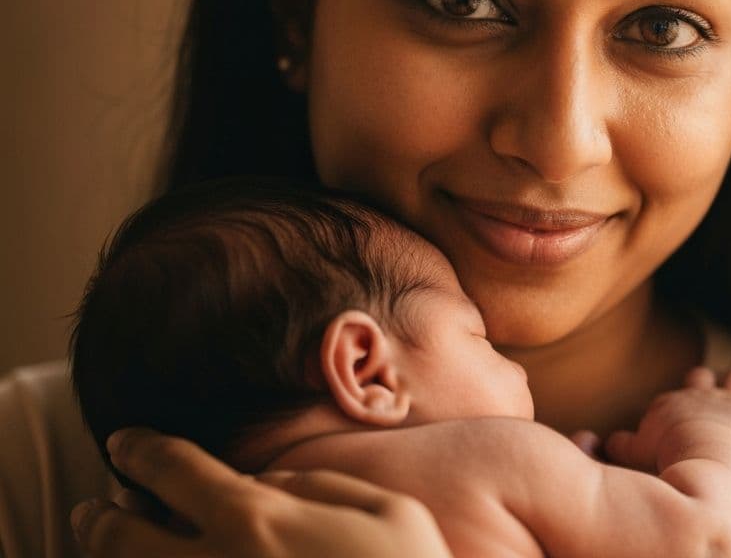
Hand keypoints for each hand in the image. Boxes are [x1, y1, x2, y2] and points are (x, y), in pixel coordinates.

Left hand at [70, 427, 453, 557]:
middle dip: (102, 515)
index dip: (143, 449)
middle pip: (124, 538)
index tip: (124, 440)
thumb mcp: (387, 510)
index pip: (176, 471)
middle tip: (93, 504)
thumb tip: (269, 483)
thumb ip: (320, 487)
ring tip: (100, 541)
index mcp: (257, 523)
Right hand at [605, 366, 730, 471]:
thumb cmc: (666, 454)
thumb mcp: (633, 451)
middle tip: (706, 398)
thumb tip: (599, 441)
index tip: (670, 426)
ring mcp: (729, 403)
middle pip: (702, 376)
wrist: (702, 454)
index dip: (671, 410)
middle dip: (706, 383)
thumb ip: (618, 445)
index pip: (669, 398)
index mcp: (671, 403)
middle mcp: (700, 395)